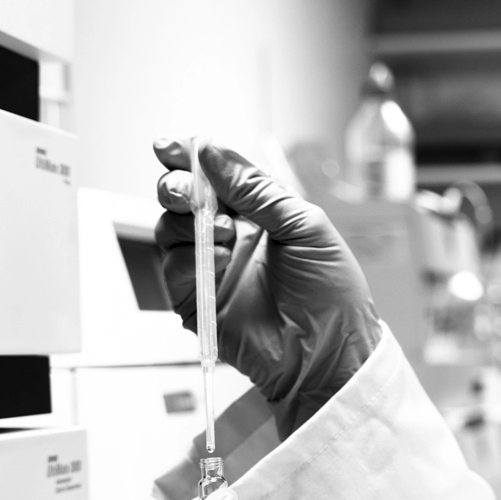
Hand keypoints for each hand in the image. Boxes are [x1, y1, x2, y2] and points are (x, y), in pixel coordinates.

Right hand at [153, 139, 381, 436]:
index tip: (173, 146)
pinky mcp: (198, 300)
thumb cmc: (331, 293)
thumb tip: (212, 152)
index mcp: (259, 212)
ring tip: (225, 233)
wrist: (329, 353)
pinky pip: (174, 268)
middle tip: (188, 189)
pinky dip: (189, 258)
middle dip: (178, 184)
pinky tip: (219, 259)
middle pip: (183, 196)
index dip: (191, 157)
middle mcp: (230, 236)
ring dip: (189, 221)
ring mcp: (211, 268)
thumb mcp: (304, 226)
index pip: (215, 174)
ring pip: (170, 228)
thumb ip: (256, 189)